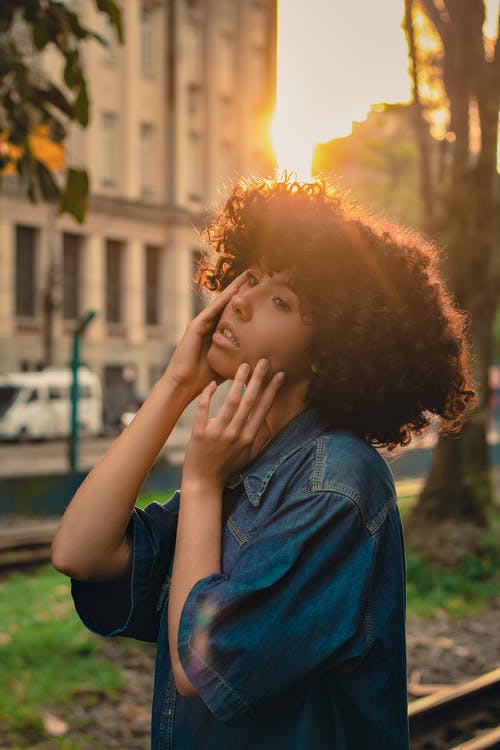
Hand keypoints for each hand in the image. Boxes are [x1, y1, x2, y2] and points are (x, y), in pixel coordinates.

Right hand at [164, 271, 248, 399]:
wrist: (184, 384)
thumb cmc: (204, 378)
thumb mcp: (228, 363)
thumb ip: (240, 357)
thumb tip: (261, 359)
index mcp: (216, 333)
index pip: (233, 313)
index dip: (244, 302)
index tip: (259, 291)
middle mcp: (208, 326)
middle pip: (227, 303)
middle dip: (239, 288)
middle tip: (254, 273)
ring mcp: (201, 324)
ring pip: (220, 302)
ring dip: (233, 288)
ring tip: (246, 275)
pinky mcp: (195, 326)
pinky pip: (212, 310)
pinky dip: (223, 300)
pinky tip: (234, 290)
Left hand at [182, 359, 284, 487]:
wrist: (203, 482)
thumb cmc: (227, 466)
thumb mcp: (247, 453)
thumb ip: (257, 436)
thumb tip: (267, 418)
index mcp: (248, 438)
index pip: (263, 409)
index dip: (272, 391)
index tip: (280, 375)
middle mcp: (235, 435)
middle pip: (249, 402)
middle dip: (258, 380)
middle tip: (264, 361)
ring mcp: (218, 434)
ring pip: (230, 404)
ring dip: (238, 383)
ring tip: (244, 366)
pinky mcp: (200, 434)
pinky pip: (204, 411)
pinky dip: (208, 396)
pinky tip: (213, 383)